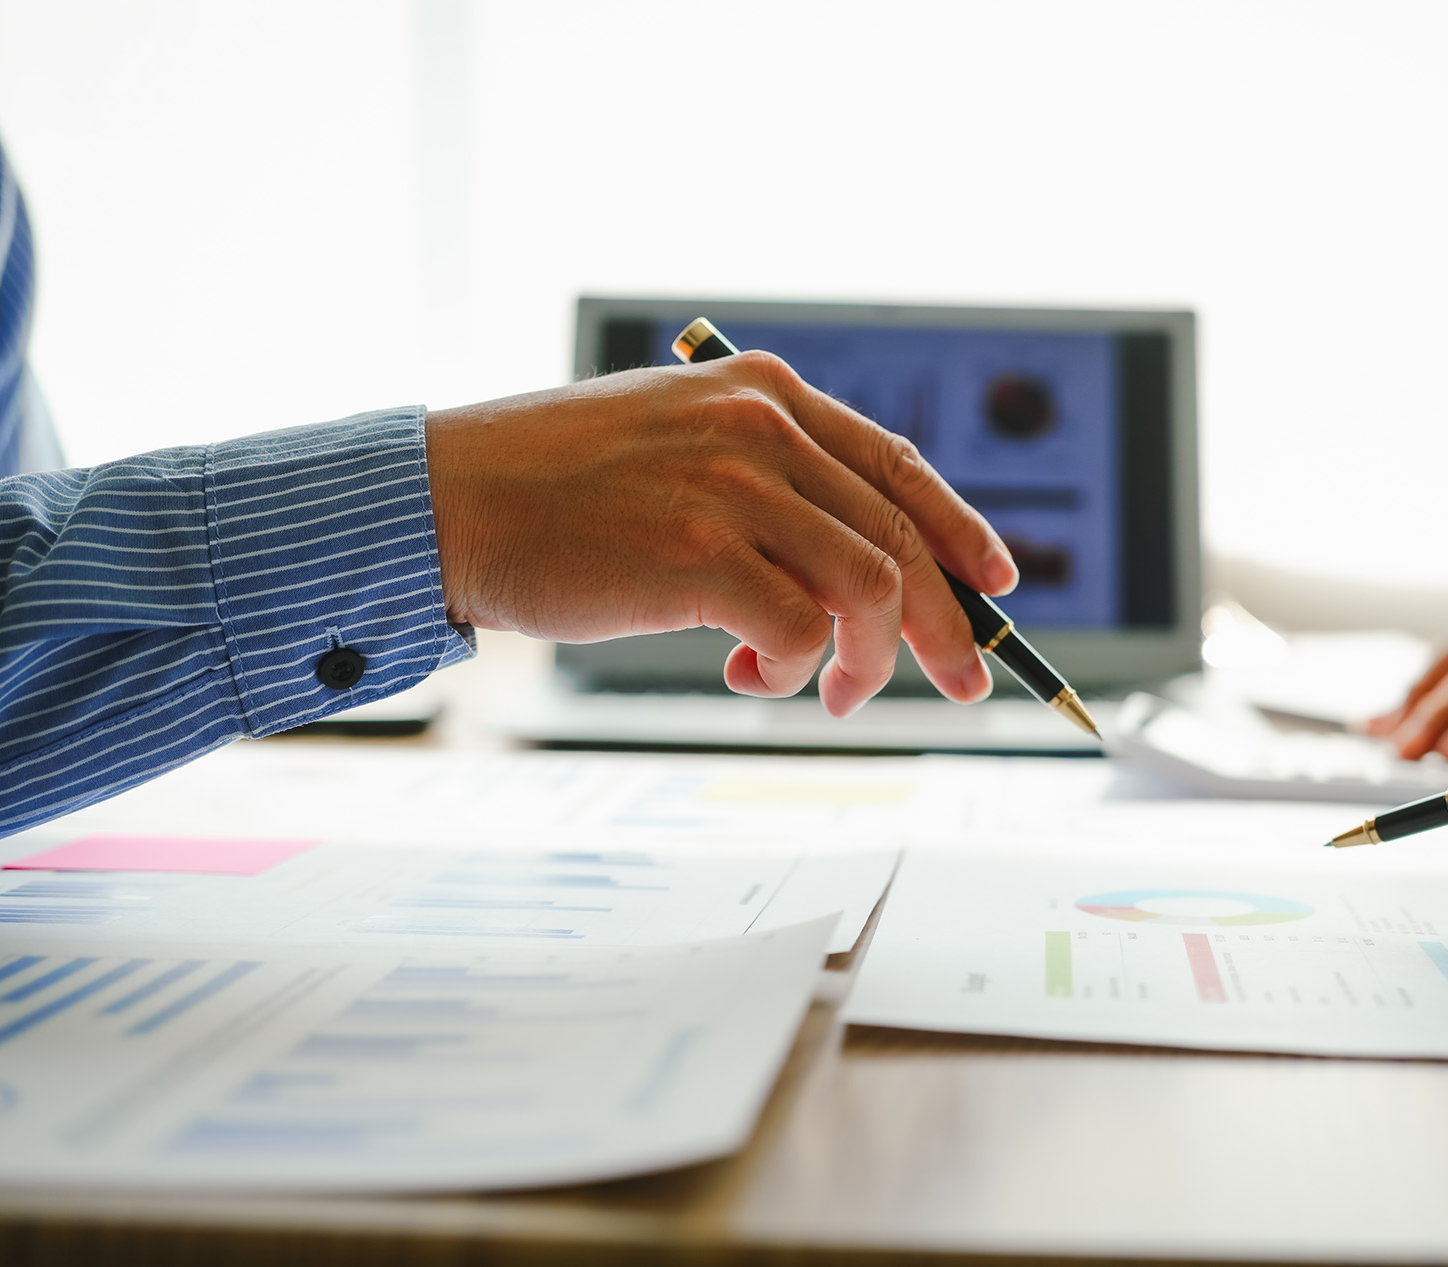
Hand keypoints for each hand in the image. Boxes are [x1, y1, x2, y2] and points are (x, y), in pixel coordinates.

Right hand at [425, 352, 1017, 716]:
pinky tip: (749, 677)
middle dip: (949, 625)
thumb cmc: (552, 489)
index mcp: (763, 394)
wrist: (451, 500)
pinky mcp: (699, 552)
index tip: (996, 581)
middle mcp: (762, 428)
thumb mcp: (675, 446)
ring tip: (828, 691)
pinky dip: (794, 672)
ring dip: (868, 660)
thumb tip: (849, 564)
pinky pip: (800, 631)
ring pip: (872, 588)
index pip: (899, 464)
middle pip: (903, 537)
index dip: (963, 528)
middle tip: (960, 685)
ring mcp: (733, 486)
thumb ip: (761, 480)